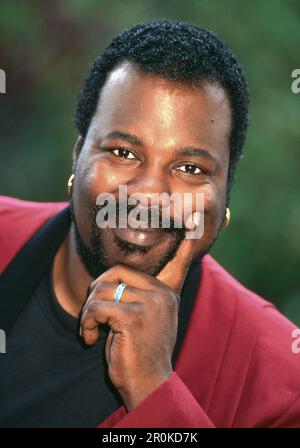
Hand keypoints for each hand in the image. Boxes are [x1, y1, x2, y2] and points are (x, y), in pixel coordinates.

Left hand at [80, 217, 196, 410]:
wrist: (149, 384)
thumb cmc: (141, 352)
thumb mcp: (147, 320)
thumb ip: (141, 296)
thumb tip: (114, 277)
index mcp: (168, 293)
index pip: (178, 262)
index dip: (185, 241)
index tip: (194, 218)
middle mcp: (163, 294)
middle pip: (117, 271)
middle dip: (97, 291)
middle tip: (93, 315)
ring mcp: (151, 304)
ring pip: (103, 289)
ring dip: (88, 311)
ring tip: (91, 330)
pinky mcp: (134, 317)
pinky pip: (97, 306)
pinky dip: (86, 322)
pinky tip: (90, 338)